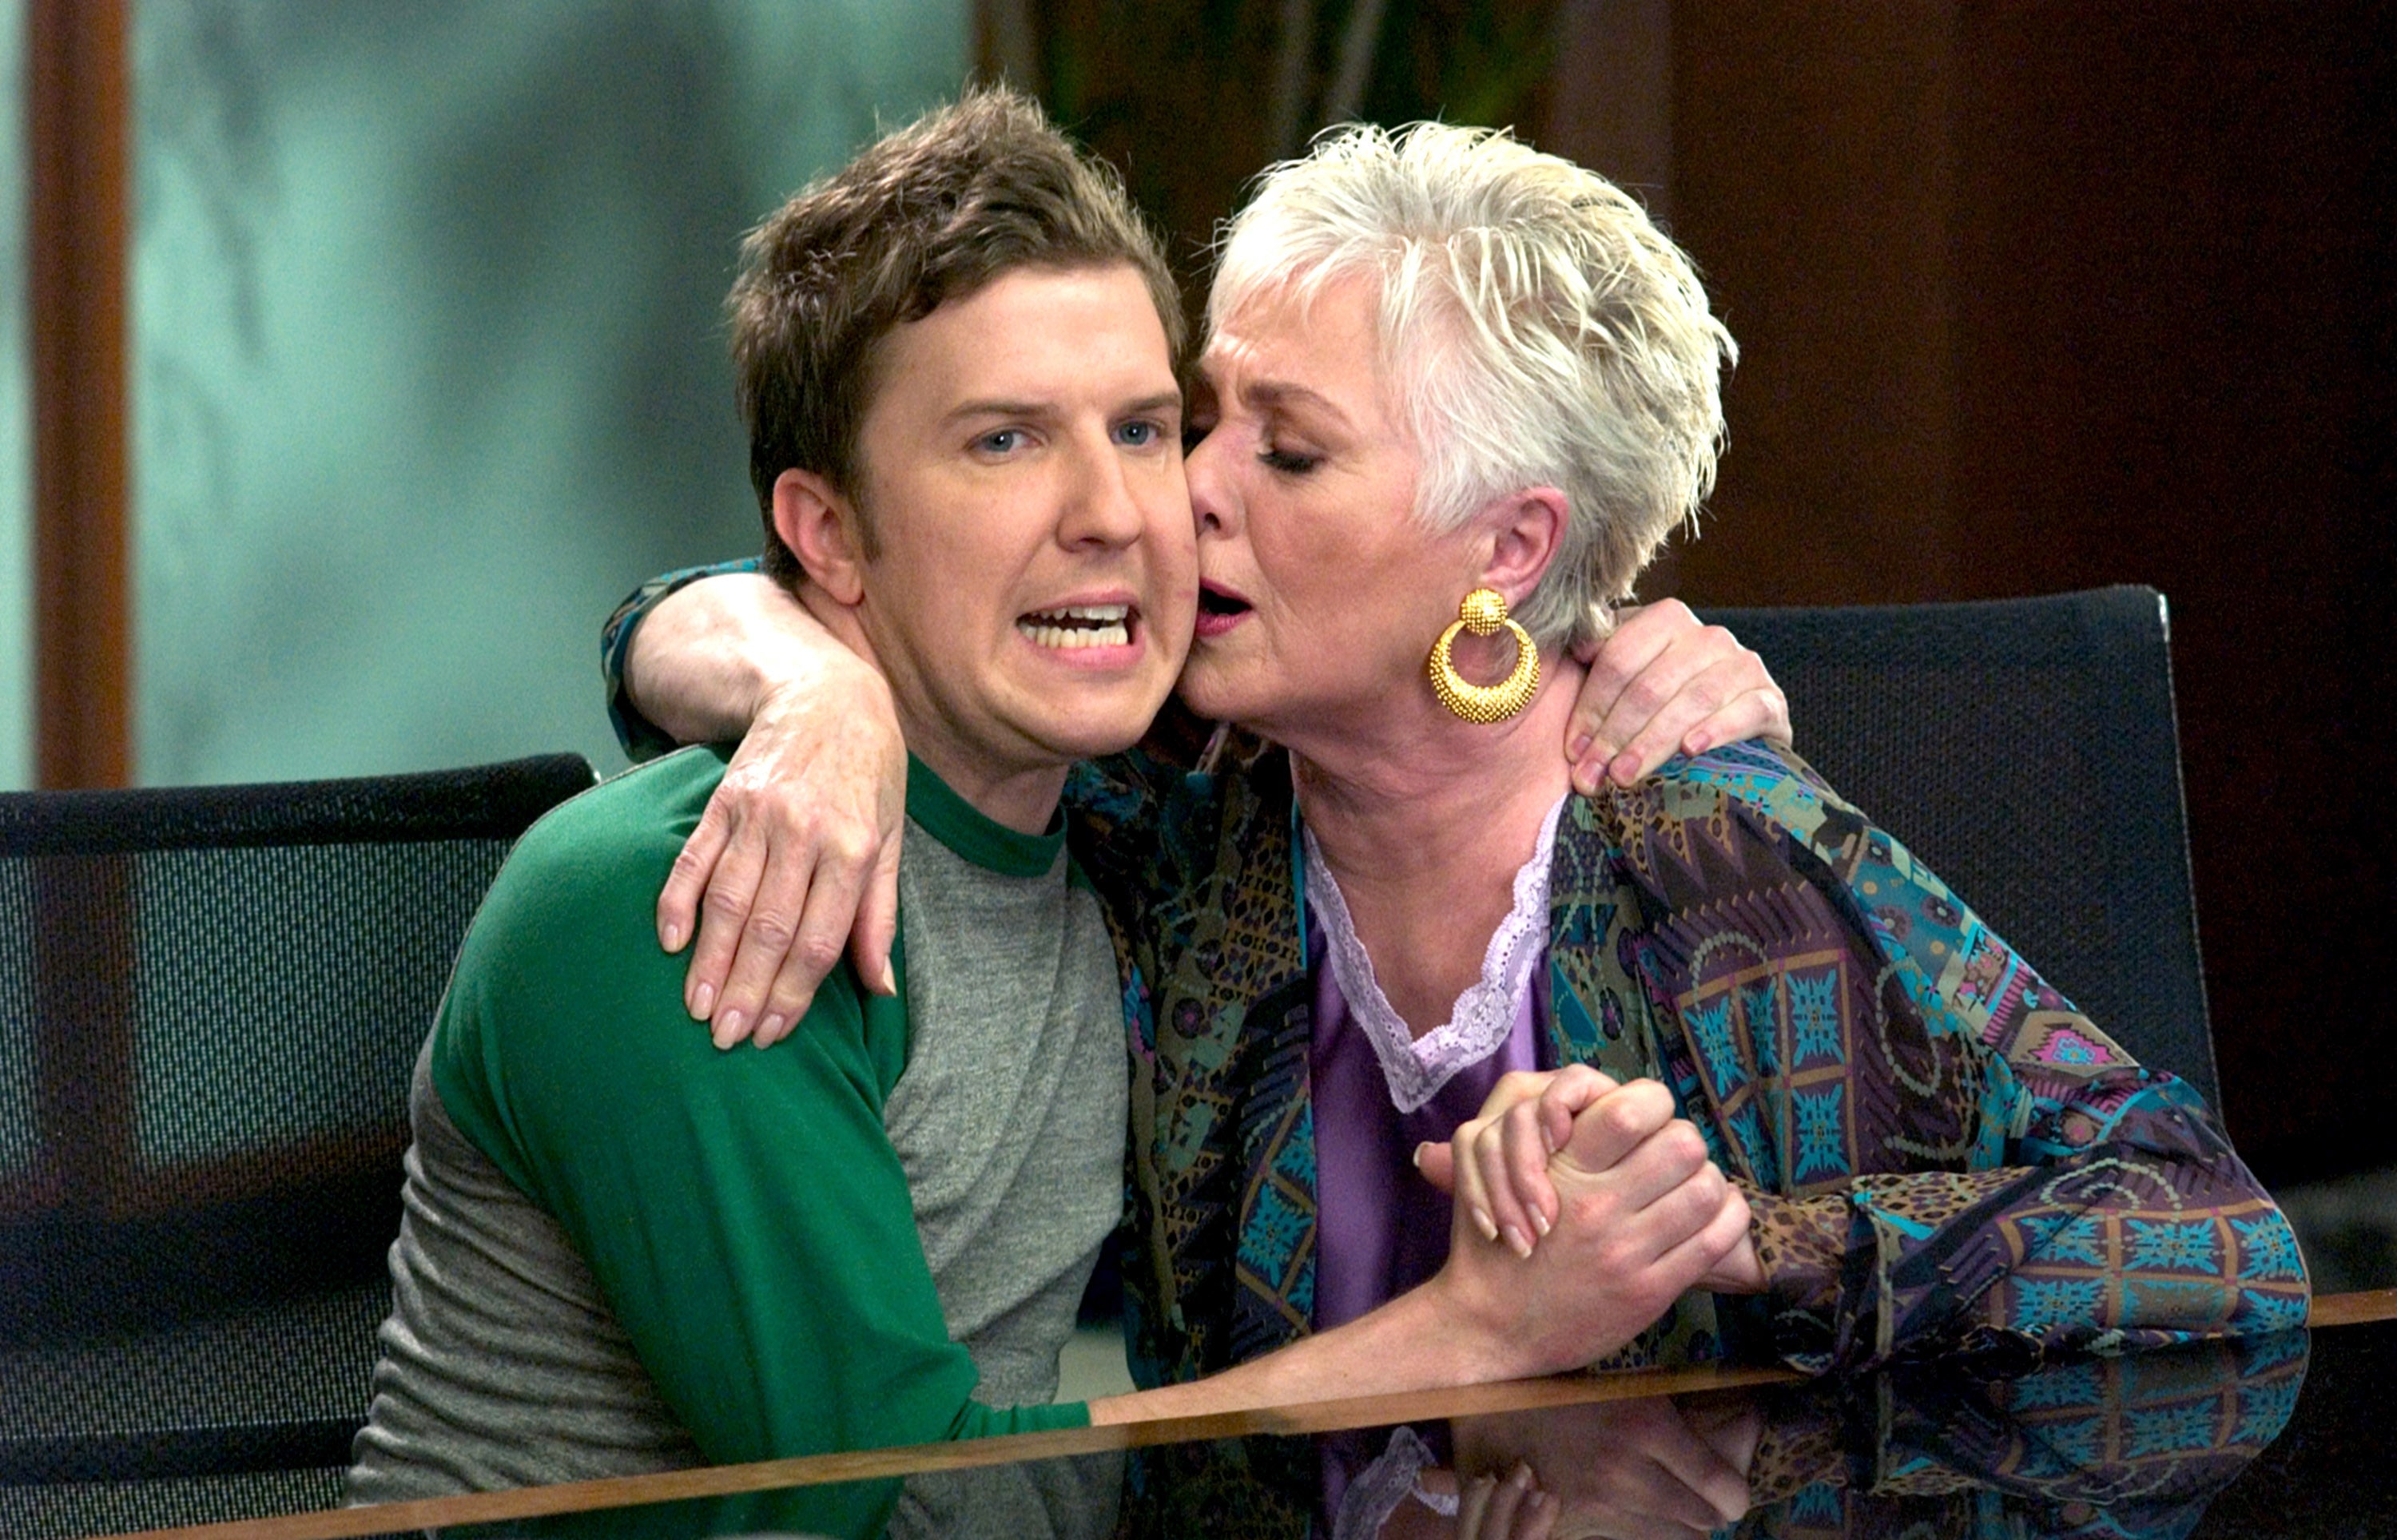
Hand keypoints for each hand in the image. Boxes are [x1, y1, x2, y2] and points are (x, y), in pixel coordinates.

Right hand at [661, 668, 906, 1048]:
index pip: (818, 938)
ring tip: (696, 1007)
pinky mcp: (724, 800)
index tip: (773, 1034)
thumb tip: (881, 989)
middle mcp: (804, 833)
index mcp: (853, 849)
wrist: (829, 695)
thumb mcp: (891, 838)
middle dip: (746, 990)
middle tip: (726, 1039)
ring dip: (710, 959)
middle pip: (770, 927)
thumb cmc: (869, 774)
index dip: (794, 992)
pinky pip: (695, 857)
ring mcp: (759, 815)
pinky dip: (678, 899)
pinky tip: (668, 941)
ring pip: (729, 899)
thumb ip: (880, 916)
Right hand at [1429, 1081, 1748, 1378]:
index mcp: (1564, 1170)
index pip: (1632, 1110)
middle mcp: (1597, 1206)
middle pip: (1683, 1143)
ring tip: (1691, 1188)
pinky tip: (1713, 1218)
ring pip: (1706, 1189)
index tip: (1647, 1121)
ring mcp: (1626, 1251)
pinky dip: (1726, 1220)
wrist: (1491, 1324)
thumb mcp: (1505, 1175)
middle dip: (1684, 1143)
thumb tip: (1609, 1101)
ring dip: (1706, 1182)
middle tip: (1674, 1158)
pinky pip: (1714, 1240)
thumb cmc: (1499, 1243)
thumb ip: (1552, 1136)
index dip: (1652, 1105)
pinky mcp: (1649, 1291)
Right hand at [1447, 1393, 1761, 1539]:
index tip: (1731, 1488)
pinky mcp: (1579, 1527)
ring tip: (1667, 1501)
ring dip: (1677, 1522)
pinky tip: (1631, 1508)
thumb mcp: (1622, 1384)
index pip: (1722, 1487)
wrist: (1487, 1412)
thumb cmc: (1560, 1385)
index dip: (1735, 1493)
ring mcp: (1602, 1506)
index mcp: (1646, 1425)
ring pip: (1672, 1537)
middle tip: (1701, 1492)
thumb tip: (1736, 1420)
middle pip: (1702, 1520)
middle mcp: (1630, 1472)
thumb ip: (1671, 1410)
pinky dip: (1643, 1530)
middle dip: (1708, 1508)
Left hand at [1567, 599, 1790, 793]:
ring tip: (1625, 777)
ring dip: (1653, 742)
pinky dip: (1717, 729)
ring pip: (1692, 701)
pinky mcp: (1771, 699)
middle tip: (1592, 777)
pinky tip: (1690, 751)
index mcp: (1667, 619)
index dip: (1591, 708)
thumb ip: (1600, 657)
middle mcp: (1708, 636)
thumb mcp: (1629, 671)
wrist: (1733, 720)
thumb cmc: (1665, 698)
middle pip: (1650, 686)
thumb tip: (1579, 648)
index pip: (1619, 660)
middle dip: (1615, 736)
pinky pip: (1745, 710)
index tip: (1573, 752)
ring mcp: (1743, 665)